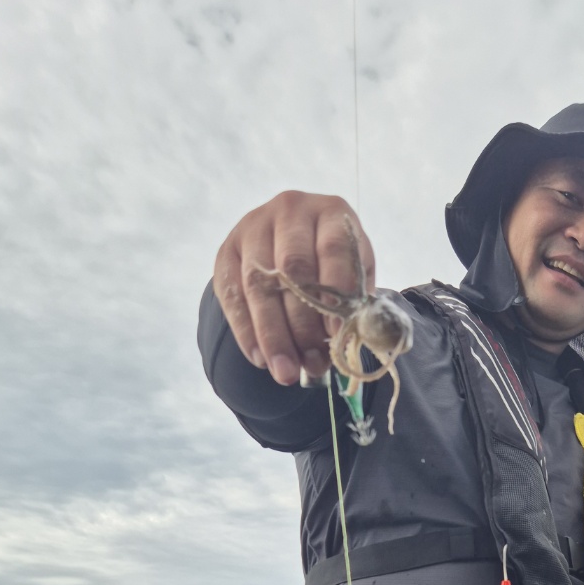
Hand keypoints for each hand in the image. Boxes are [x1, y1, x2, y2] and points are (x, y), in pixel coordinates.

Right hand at [213, 191, 375, 384]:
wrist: (291, 244)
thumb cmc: (333, 265)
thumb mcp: (355, 276)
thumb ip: (356, 303)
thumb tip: (352, 342)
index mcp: (331, 212)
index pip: (334, 251)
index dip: (336, 295)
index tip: (339, 336)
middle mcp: (290, 211)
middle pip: (292, 271)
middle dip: (303, 325)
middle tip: (313, 366)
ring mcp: (253, 228)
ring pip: (259, 286)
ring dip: (273, 336)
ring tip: (286, 373)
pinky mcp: (227, 252)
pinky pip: (232, 296)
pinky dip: (246, 332)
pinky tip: (261, 360)